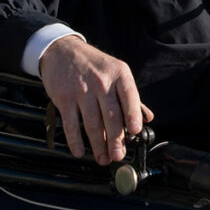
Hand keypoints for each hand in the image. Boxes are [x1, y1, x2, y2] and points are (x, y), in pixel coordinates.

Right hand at [39, 35, 151, 164]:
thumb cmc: (94, 65)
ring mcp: (81, 90)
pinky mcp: (64, 98)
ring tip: (103, 159)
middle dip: (116, 139)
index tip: (135, 131)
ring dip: (98, 145)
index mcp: (119, 74)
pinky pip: (71, 124)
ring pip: (92, 123)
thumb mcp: (116, 72)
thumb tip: (147, 118)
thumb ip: (131, 96)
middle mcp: (101, 81)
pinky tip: (80, 152)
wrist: (62, 50)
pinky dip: (75, 140)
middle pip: (111, 115)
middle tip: (118, 155)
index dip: (133, 115)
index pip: (129, 96)